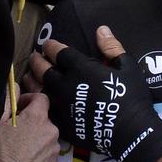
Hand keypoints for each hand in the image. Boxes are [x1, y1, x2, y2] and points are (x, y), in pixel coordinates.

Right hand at [0, 88, 59, 161]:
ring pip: (48, 137)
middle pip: (45, 120)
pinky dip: (41, 155)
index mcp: (38, 117)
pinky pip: (49, 154)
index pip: (42, 98)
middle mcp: (51, 131)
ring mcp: (55, 150)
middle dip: (33, 122)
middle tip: (17, 132)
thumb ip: (8, 101)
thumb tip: (14, 86)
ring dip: (37, 139)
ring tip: (21, 149)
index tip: (20, 109)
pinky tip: (27, 161)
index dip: (30, 101)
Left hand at [30, 26, 161, 161]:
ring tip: (29, 76)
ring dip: (32, 81)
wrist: (131, 132)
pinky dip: (39, 104)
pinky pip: (45, 112)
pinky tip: (37, 101)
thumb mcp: (127, 67)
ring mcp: (62, 105)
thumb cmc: (132, 97)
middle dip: (37, 61)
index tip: (48, 45)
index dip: (50, 46)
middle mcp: (67, 85)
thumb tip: (101, 29)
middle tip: (35, 57)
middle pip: (43, 69)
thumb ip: (111, 48)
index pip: (58, 52)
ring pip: (38, 90)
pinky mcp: (63, 124)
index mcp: (81, 69)